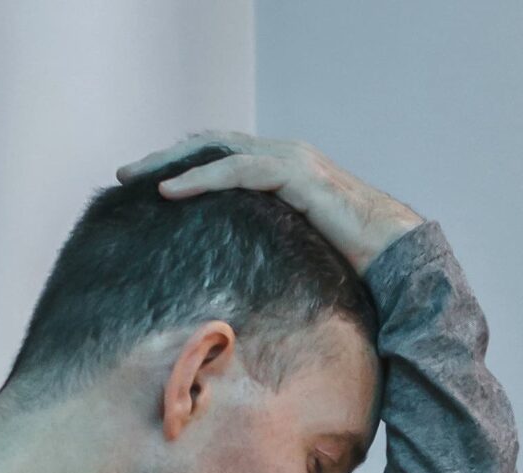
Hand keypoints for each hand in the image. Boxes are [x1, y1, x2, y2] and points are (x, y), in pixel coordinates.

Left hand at [116, 131, 423, 275]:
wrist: (398, 257)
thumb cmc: (353, 265)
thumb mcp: (295, 251)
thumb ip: (267, 246)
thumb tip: (236, 277)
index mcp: (281, 169)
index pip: (220, 156)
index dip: (181, 166)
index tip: (145, 186)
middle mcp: (283, 155)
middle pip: (210, 144)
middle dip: (165, 159)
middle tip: (124, 176)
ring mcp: (290, 160)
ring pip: (217, 150)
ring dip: (171, 164)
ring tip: (135, 180)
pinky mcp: (296, 175)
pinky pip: (238, 170)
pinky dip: (201, 178)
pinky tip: (170, 193)